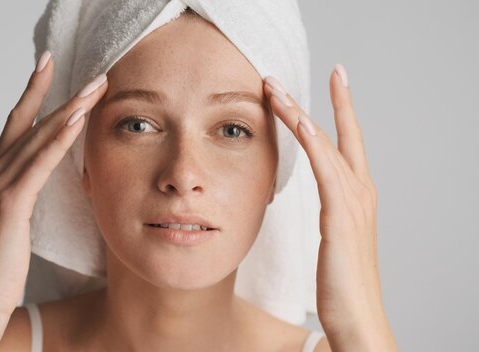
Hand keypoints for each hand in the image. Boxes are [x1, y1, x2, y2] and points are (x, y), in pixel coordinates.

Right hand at [0, 51, 108, 316]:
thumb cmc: (4, 256)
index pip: (19, 120)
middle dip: (66, 95)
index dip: (35, 90)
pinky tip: (77, 121)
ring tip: (96, 89)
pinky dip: (59, 139)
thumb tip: (53, 170)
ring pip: (39, 137)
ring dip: (70, 110)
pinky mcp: (9, 202)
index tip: (50, 62)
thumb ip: (30, 186)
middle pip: (33, 122)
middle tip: (97, 75)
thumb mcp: (19, 213)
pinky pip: (39, 163)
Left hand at [263, 65, 396, 350]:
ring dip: (301, 115)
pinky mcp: (341, 219)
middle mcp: (360, 193)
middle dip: (326, 101)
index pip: (347, 144)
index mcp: (356, 197)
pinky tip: (302, 125)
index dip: (341, 111)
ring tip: (276, 90)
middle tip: (306, 73)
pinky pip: (327, 173)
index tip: (332, 82)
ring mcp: (353, 204)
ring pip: (326, 146)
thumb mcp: (334, 241)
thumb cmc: (343, 284)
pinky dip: (316, 145)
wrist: (358, 317)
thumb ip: (331, 217)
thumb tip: (320, 210)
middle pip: (340, 135)